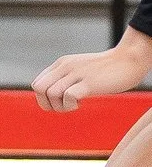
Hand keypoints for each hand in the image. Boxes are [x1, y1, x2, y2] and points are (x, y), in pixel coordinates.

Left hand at [33, 34, 151, 110]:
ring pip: (50, 93)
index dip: (44, 99)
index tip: (60, 101)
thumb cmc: (107, 69)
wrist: (128, 60)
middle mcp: (65, 67)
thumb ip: (68, 77)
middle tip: (64, 106)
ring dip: (60, 106)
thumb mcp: (81, 69)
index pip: (37, 83)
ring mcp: (76, 74)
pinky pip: (68, 96)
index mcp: (61, 64)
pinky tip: (81, 103)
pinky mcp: (89, 83)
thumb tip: (56, 94)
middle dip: (47, 104)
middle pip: (39, 89)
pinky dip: (70, 105)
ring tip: (75, 105)